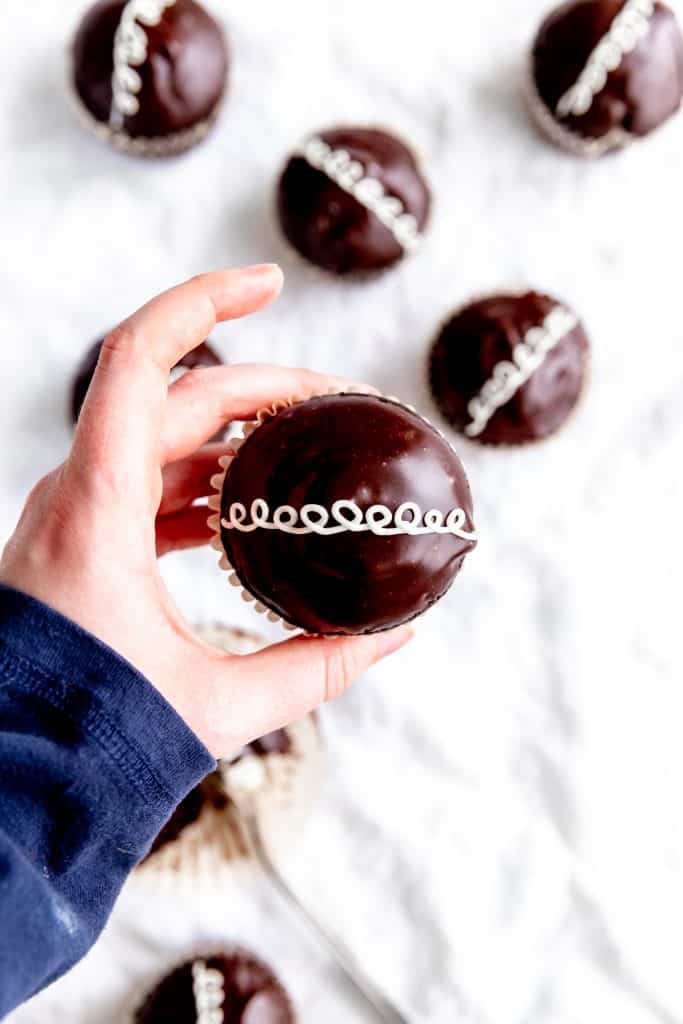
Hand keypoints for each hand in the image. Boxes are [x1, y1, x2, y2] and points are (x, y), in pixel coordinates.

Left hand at [0, 266, 411, 757]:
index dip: (203, 303)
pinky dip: (205, 482)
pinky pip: (147, 483)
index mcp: (96, 513)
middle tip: (340, 403)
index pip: (139, 362)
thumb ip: (317, 668)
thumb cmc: (92, 743)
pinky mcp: (82, 542)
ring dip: (235, 436)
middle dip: (263, 390)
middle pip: (176, 400)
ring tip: (308, 449)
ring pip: (160, 439)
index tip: (270, 282)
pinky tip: (252, 506)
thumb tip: (395, 633)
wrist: (9, 790)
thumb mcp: (219, 705)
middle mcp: (76, 497)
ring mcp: (74, 516)